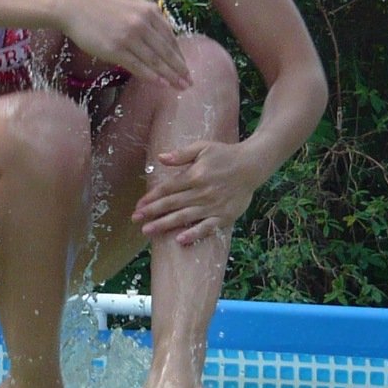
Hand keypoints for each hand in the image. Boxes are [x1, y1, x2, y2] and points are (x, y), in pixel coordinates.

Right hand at [61, 0, 191, 87]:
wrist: (73, 6)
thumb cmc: (99, 3)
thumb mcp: (129, 0)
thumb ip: (146, 11)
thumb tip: (160, 24)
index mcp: (148, 10)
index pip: (170, 37)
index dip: (179, 55)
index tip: (185, 68)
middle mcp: (142, 23)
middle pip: (166, 51)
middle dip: (180, 69)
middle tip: (189, 83)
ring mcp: (129, 36)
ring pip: (155, 60)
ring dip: (169, 76)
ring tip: (179, 87)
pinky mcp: (115, 49)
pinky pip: (137, 66)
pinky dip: (151, 76)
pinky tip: (160, 84)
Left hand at [133, 139, 258, 246]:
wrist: (252, 165)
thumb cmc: (225, 155)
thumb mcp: (203, 147)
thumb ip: (181, 154)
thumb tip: (160, 158)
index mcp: (195, 175)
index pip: (168, 189)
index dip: (151, 197)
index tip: (138, 205)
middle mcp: (202, 192)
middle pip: (172, 204)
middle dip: (151, 212)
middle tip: (135, 219)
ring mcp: (213, 206)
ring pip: (184, 217)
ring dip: (165, 224)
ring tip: (147, 231)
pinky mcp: (224, 216)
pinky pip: (207, 228)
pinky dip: (194, 234)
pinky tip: (180, 240)